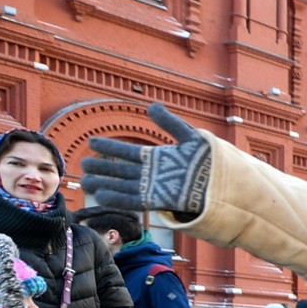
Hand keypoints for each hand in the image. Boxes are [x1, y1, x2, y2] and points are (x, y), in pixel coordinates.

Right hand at [82, 103, 213, 217]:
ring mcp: (154, 188)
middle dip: (102, 167)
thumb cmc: (210, 162)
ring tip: (85, 182)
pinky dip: (117, 198)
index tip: (92, 142)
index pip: (128, 152)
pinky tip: (102, 196)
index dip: (110, 148)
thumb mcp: (190, 137)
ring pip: (122, 185)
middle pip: (121, 169)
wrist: (223, 183)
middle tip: (83, 164)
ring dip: (104, 184)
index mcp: (157, 158)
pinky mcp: (158, 201)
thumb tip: (151, 106)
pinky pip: (133, 200)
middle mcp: (152, 174)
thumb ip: (169, 122)